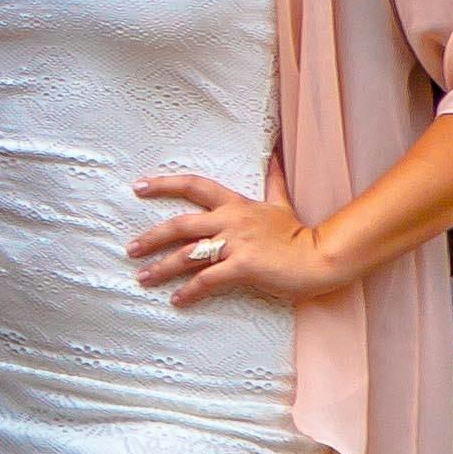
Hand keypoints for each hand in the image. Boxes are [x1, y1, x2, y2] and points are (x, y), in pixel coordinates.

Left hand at [128, 172, 335, 307]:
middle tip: (130, 249)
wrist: (322, 257)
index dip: (165, 184)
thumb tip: (274, 153)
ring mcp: (236, 243)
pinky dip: (188, 291)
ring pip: (187, 255)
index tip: (139, 187)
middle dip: (151, 237)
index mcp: (236, 204)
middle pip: (180, 224)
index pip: (194, 186)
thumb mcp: (281, 203)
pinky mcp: (243, 267)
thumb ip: (273, 180)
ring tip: (142, 278)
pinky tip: (176, 300)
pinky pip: (207, 280)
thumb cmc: (299, 234)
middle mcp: (231, 220)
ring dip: (161, 268)